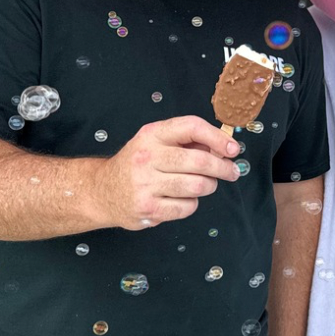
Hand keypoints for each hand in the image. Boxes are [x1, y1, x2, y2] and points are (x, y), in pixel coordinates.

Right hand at [99, 116, 241, 229]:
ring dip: (209, 186)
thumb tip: (223, 147)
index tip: (233, 148)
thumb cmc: (136, 164)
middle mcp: (147, 157)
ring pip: (197, 185)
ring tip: (205, 184)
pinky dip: (192, 203)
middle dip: (223, 167)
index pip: (192, 127)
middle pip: (200, 161)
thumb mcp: (155, 142)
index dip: (218, 137)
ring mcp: (146, 184)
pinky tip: (182, 198)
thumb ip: (186, 141)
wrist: (102, 191)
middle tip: (231, 172)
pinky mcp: (148, 208)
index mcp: (152, 134)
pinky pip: (187, 207)